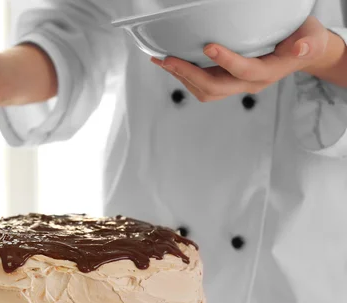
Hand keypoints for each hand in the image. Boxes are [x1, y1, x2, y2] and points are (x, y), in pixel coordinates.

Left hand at [152, 16, 330, 101]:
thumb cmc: (305, 41)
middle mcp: (249, 84)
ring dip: (181, 77)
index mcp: (268, 72)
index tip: (208, 46)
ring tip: (162, 61)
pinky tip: (171, 64)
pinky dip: (184, 76)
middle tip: (168, 60)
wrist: (302, 52)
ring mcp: (236, 85)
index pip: (245, 70)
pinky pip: (202, 86)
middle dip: (189, 74)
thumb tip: (300, 49)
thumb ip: (307, 43)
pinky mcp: (227, 82)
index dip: (226, 61)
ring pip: (204, 91)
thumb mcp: (311, 38)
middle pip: (215, 87)